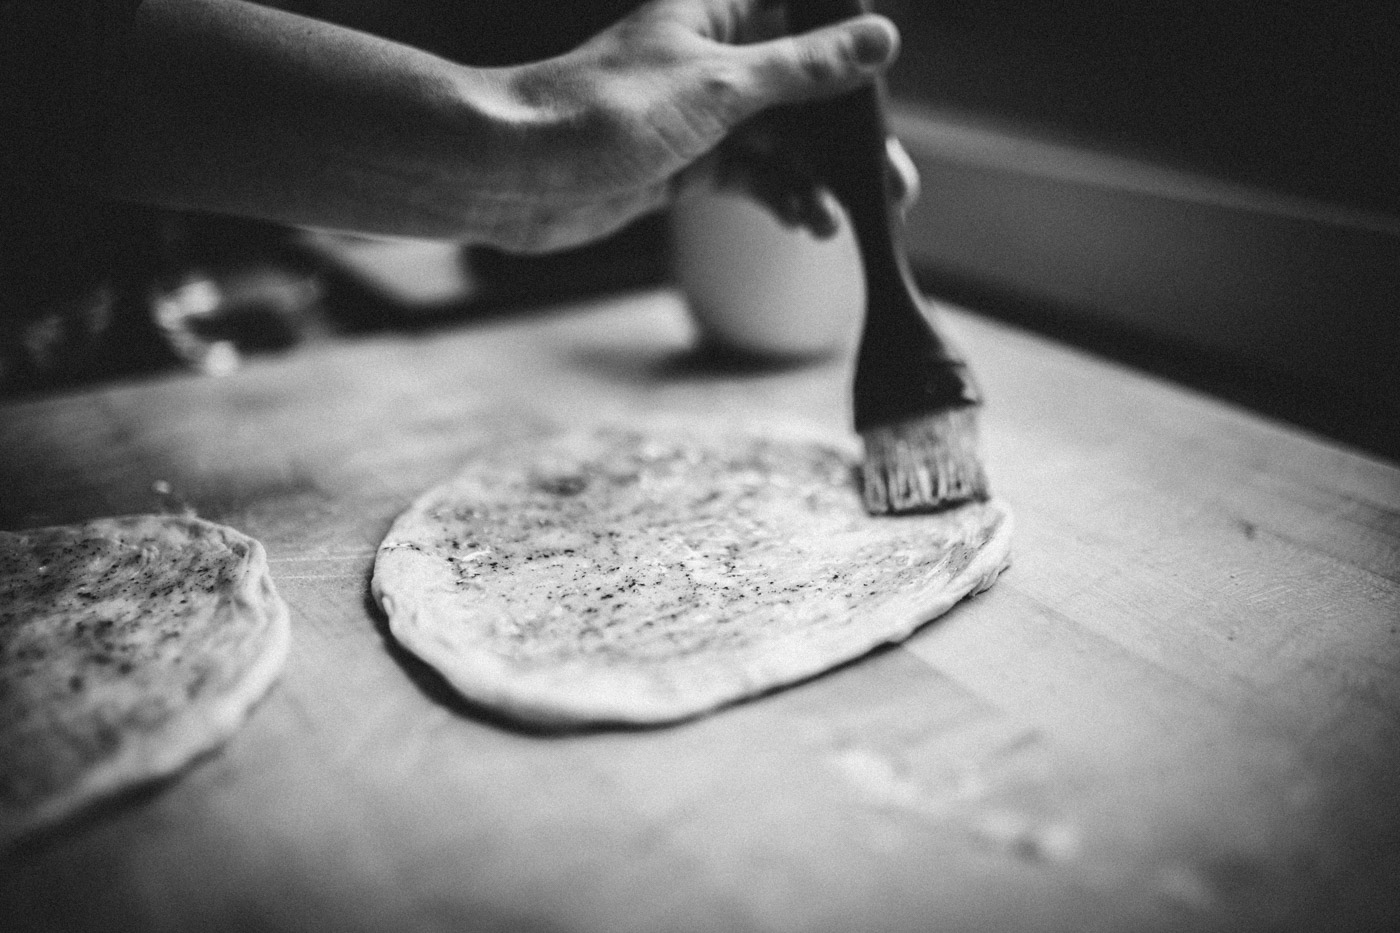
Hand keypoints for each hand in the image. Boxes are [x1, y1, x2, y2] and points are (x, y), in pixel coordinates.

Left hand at [474, 0, 902, 251]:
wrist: (519, 175)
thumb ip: (803, 67)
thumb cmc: (603, 111)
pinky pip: (751, 175)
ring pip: (782, 139)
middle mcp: (714, 56)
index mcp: (719, 11)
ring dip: (817, 176)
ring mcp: (701, 113)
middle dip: (848, 136)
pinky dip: (781, 197)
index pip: (807, 15)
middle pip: (805, 87)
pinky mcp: (686, 163)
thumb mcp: (721, 86)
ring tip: (853, 216)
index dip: (853, 46)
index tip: (887, 87)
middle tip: (894, 181)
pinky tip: (808, 222)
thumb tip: (878, 40)